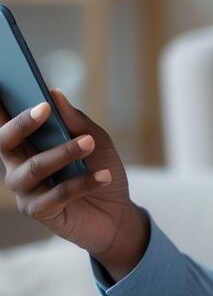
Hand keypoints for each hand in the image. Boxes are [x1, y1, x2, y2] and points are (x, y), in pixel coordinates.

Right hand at [0, 88, 148, 279]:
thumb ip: (74, 120)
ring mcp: (26, 191)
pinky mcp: (40, 212)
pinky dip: (82, 183)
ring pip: (34, 167)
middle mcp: (19, 165)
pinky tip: (104, 176)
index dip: (0, 107)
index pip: (5, 123)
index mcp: (28, 143)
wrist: (117, 211)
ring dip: (63, 153)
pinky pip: (56, 195)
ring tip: (89, 144)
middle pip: (5, 142)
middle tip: (45, 108)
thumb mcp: (95, 139)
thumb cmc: (100, 168)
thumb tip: (54, 93)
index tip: (7, 84)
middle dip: (22, 123)